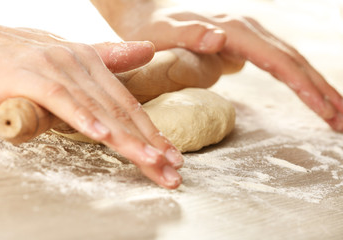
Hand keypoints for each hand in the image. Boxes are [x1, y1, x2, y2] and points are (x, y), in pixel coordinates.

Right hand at [0, 21, 182, 188]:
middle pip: (121, 111)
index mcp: (94, 62)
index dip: (152, 131)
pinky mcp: (31, 76)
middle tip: (172, 169)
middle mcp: (82, 64)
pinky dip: (83, 118)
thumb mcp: (72, 60)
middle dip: (150, 143)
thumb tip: (146, 51)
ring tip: (151, 162)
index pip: (129, 105)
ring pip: (99, 109)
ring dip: (126, 138)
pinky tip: (102, 137)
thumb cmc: (25, 57)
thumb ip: (110, 58)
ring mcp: (58, 69)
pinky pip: (61, 100)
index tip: (171, 156)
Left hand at [116, 8, 342, 131]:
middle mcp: (248, 29)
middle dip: (321, 91)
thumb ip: (189, 35)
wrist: (147, 12)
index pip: (278, 62)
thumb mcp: (162, 33)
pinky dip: (298, 79)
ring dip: (316, 86)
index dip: (303, 87)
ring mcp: (249, 35)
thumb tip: (222, 39)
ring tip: (336, 112)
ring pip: (291, 61)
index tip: (325, 110)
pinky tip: (308, 91)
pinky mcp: (246, 43)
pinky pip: (279, 62)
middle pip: (294, 61)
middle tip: (342, 121)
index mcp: (233, 31)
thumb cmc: (150, 27)